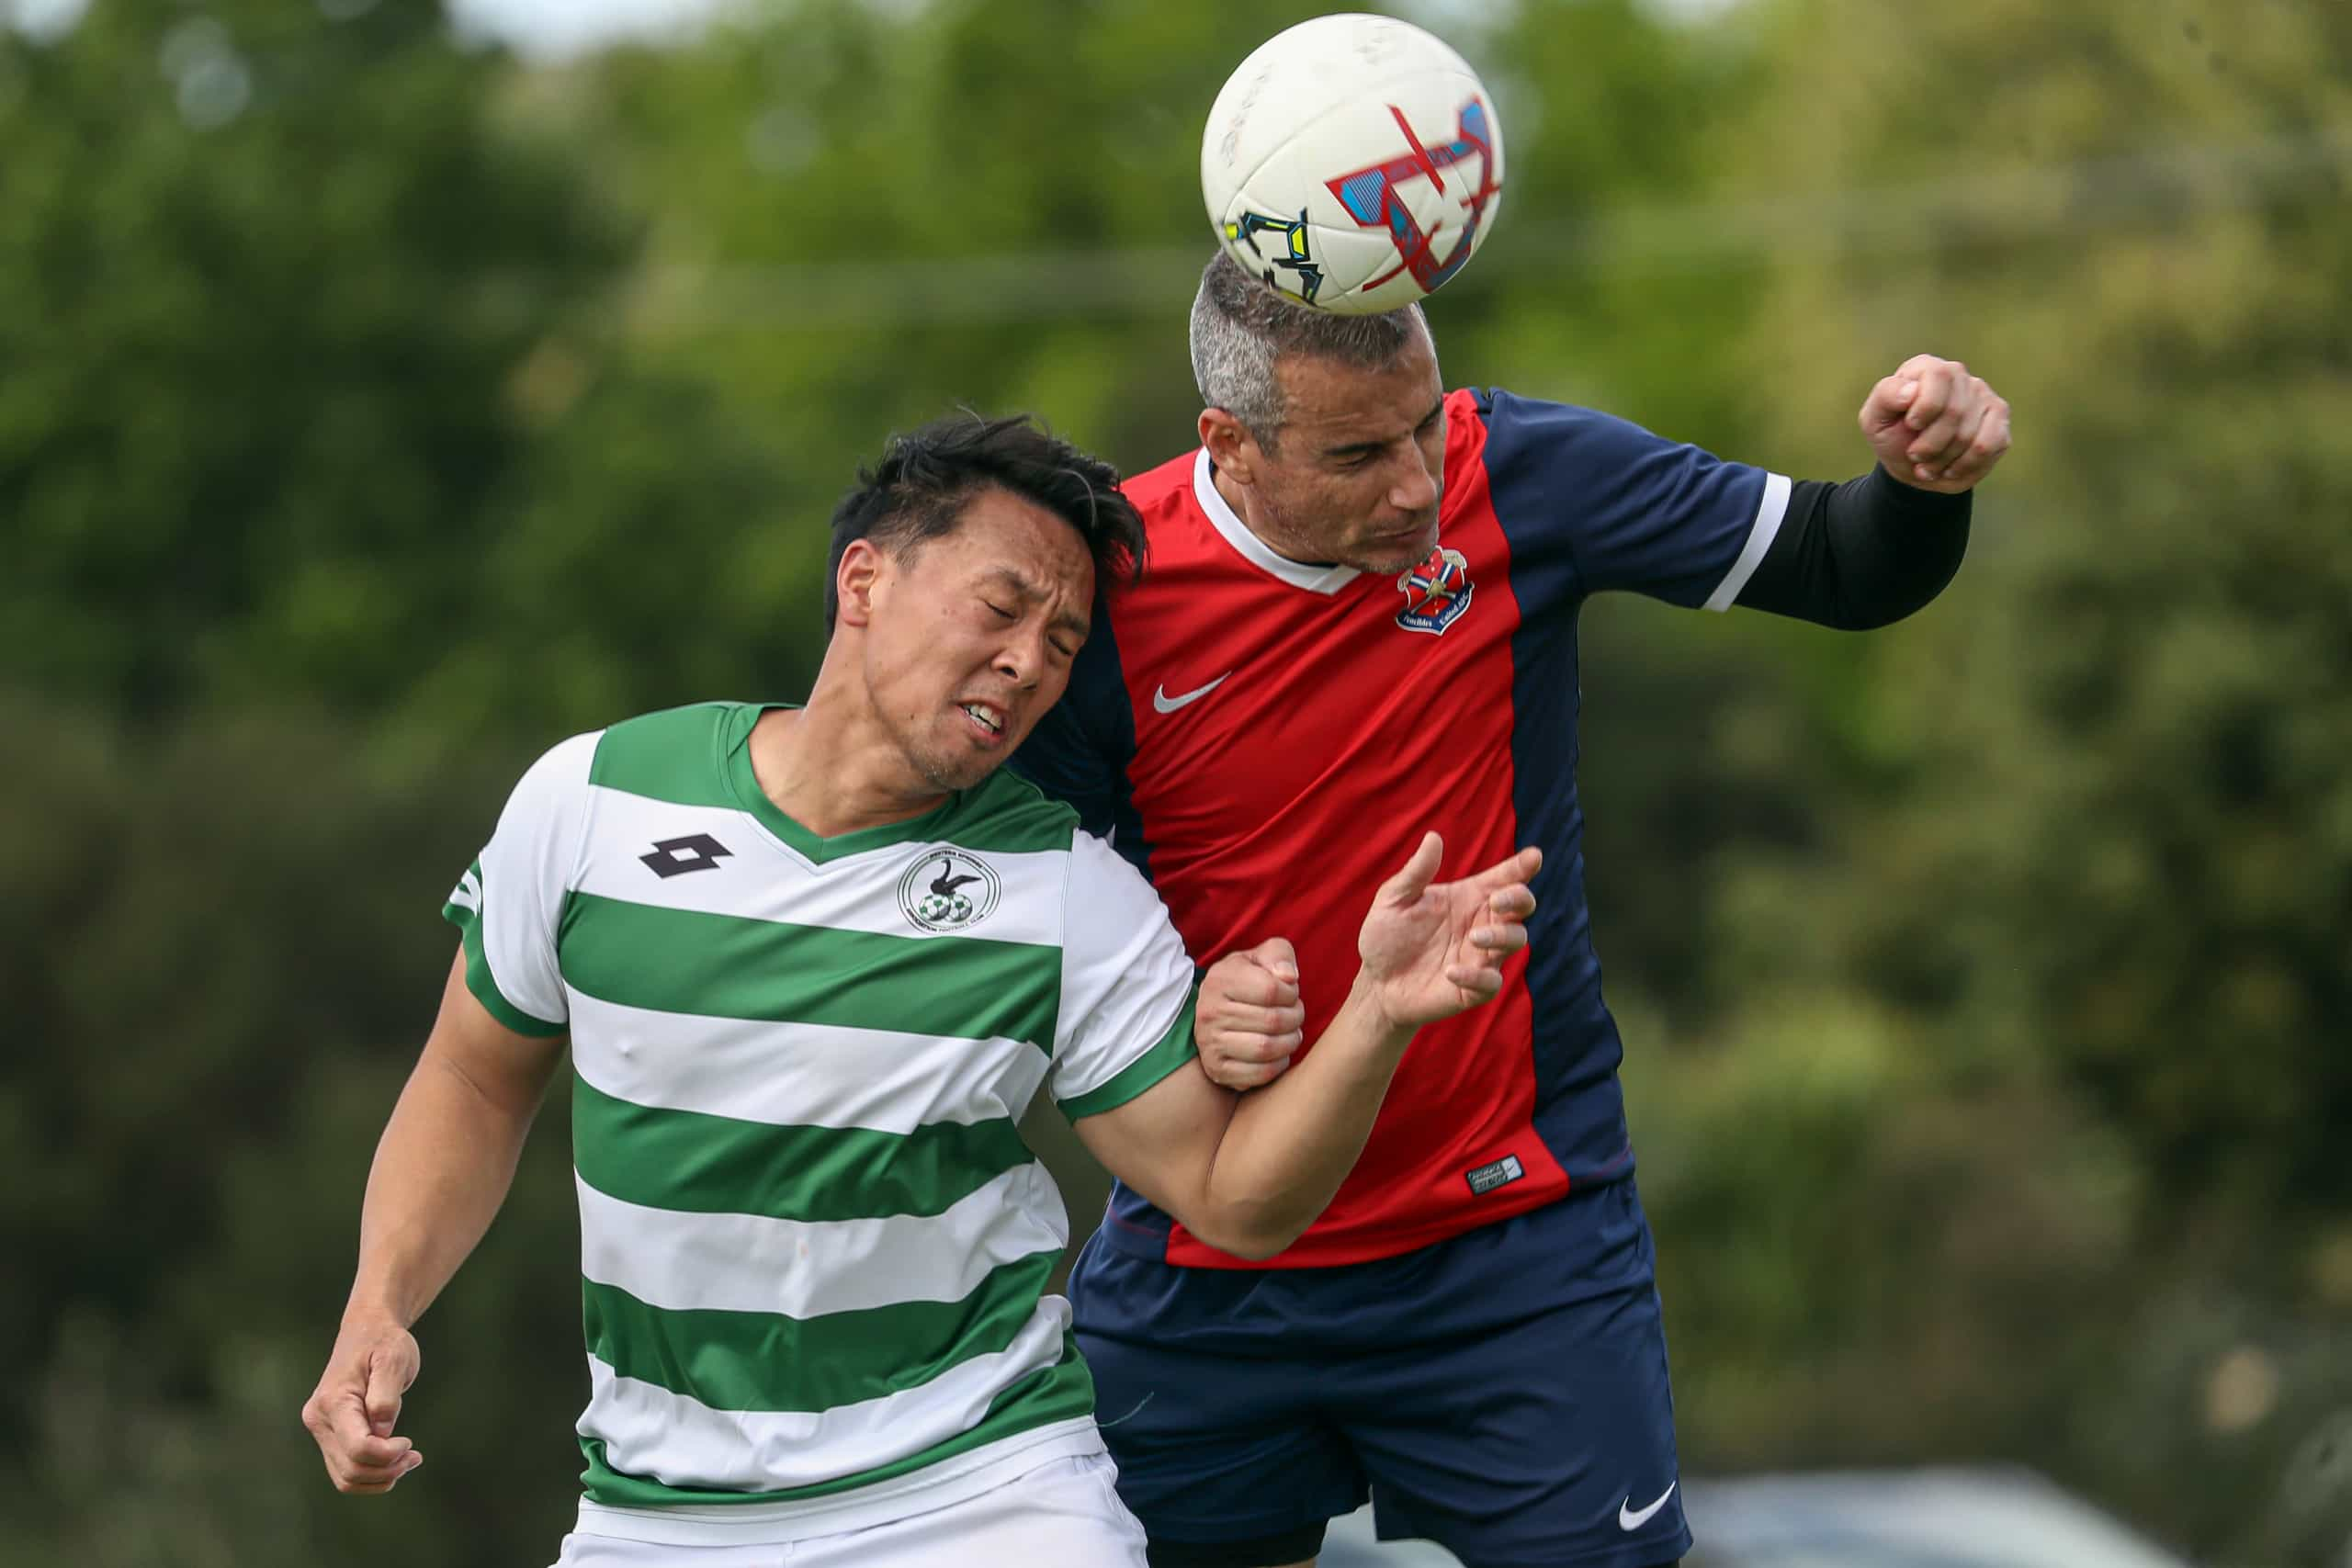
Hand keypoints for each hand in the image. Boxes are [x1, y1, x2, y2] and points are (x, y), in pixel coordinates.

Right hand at [301, 1313, 423, 1494]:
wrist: (366, 1332)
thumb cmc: (383, 1342)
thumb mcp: (394, 1359)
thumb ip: (387, 1396)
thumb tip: (382, 1432)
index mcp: (333, 1402)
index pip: (358, 1448)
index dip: (387, 1455)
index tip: (410, 1443)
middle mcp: (319, 1420)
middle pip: (350, 1470)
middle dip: (387, 1471)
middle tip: (415, 1457)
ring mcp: (321, 1430)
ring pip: (345, 1478)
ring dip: (379, 1478)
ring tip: (408, 1461)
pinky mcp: (330, 1435)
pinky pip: (345, 1470)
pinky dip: (371, 1474)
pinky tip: (394, 1462)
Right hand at [1198, 939, 1304, 1089]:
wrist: (1220, 1011)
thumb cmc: (1248, 981)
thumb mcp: (1262, 957)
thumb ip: (1279, 954)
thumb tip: (1288, 978)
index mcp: (1220, 980)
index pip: (1272, 990)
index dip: (1291, 993)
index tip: (1291, 994)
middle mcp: (1209, 1012)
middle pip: (1272, 1021)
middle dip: (1295, 1018)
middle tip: (1295, 1015)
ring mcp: (1209, 1043)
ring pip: (1266, 1049)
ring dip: (1290, 1042)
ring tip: (1291, 1033)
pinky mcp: (1217, 1069)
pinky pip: (1259, 1074)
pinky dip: (1278, 1065)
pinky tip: (1279, 1053)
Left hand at [1355, 834, 1540, 1029]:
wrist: (1374, 983)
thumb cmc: (1387, 936)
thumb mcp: (1394, 899)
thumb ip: (1416, 872)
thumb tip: (1433, 837)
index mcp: (1468, 898)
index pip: (1503, 878)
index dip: (1521, 867)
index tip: (1534, 856)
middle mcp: (1481, 924)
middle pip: (1521, 907)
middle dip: (1518, 899)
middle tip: (1496, 900)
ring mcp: (1481, 956)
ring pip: (1515, 941)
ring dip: (1500, 936)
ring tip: (1473, 937)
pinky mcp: (1473, 989)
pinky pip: (1490, 983)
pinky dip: (1477, 976)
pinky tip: (1452, 971)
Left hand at [1859, 353, 2011, 492]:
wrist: (1914, 467)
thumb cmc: (1893, 438)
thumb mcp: (1875, 420)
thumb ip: (1885, 397)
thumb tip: (1911, 391)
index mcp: (1926, 368)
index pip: (1939, 375)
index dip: (1926, 407)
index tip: (1911, 425)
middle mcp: (1958, 375)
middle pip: (1954, 411)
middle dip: (1930, 444)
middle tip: (1915, 455)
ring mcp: (1982, 395)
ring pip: (1970, 434)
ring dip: (1943, 459)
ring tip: (1929, 463)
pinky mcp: (1998, 419)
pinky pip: (1988, 446)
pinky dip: (1964, 465)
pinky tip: (1951, 467)